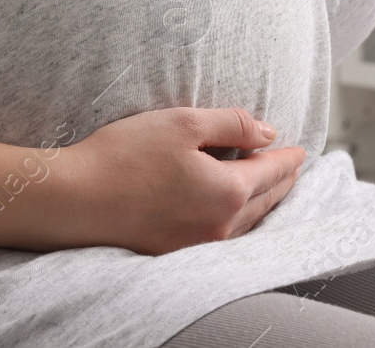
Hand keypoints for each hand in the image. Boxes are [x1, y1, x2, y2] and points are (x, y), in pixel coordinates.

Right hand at [53, 107, 305, 253]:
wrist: (72, 200)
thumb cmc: (124, 156)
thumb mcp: (184, 123)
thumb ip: (233, 124)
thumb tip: (268, 132)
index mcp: (228, 191)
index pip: (272, 172)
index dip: (289, 158)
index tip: (302, 151)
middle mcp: (219, 225)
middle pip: (265, 201)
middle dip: (283, 182)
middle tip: (293, 169)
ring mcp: (197, 245)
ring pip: (246, 223)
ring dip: (263, 203)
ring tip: (270, 188)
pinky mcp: (174, 252)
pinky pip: (224, 236)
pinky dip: (239, 219)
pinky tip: (232, 210)